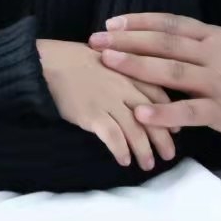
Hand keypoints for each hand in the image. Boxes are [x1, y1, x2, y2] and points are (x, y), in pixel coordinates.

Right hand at [36, 38, 174, 169]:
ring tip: (147, 165)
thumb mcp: (104, 56)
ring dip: (144, 151)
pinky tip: (124, 160)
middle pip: (152, 116)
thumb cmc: (71, 58)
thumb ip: (122, 69)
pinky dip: (121, 150)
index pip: (158, 95)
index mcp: (129, 71)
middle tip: (168, 155)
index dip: (168, 114)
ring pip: (135, 131)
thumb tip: (132, 84)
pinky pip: (113, 136)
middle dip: (163, 138)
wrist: (46, 62)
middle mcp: (124, 87)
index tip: (174, 130)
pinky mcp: (92, 114)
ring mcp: (109, 101)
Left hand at [90, 14, 220, 149]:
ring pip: (171, 72)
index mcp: (219, 38)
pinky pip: (190, 111)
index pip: (172, 24)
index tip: (113, 21)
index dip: (140, 22)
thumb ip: (210, 44)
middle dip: (127, 41)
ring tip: (108, 63)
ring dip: (136, 67)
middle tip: (96, 40)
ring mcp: (219, 84)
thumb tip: (177, 41)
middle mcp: (215, 56)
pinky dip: (164, 112)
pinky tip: (141, 113)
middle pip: (164, 44)